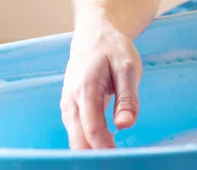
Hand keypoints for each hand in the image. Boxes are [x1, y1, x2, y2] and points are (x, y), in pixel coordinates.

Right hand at [60, 18, 141, 149]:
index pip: (92, 128)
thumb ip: (128, 97)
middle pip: (78, 139)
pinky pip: (77, 133)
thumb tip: (125, 125)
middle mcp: (71, 101)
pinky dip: (90, 144)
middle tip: (118, 161)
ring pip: (76, 139)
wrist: (94, 37)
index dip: (104, 147)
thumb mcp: (128, 68)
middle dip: (96, 154)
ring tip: (114, 158)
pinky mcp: (71, 110)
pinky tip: (106, 150)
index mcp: (86, 88)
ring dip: (92, 151)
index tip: (119, 158)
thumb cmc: (113, 50)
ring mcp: (68, 106)